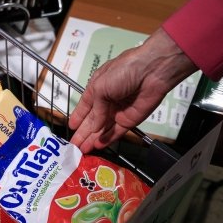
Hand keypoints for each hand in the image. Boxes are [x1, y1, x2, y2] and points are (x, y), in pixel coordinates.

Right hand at [68, 28, 198, 152]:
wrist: (151, 71)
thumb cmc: (122, 72)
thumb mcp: (100, 87)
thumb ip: (95, 111)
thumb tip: (94, 128)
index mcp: (97, 89)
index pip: (85, 107)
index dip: (78, 117)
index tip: (71, 128)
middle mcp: (107, 101)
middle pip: (92, 121)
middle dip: (82, 133)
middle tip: (73, 145)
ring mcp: (118, 112)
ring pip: (103, 129)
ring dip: (92, 139)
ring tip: (82, 150)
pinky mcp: (130, 120)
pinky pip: (116, 132)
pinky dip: (107, 139)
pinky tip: (97, 145)